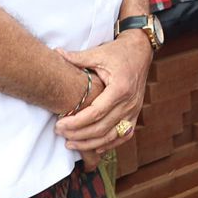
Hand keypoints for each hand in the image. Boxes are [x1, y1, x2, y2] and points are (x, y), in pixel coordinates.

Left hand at [54, 30, 152, 158]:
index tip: (59, 125)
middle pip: (102, 128)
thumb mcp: (98, 53)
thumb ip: (77, 57)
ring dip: (91, 143)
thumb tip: (56, 53)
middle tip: (59, 133)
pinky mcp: (135, 113)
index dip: (76, 122)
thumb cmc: (118, 52)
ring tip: (71, 144)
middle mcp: (129, 102)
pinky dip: (110, 144)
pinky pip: (124, 135)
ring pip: (112, 136)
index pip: (95, 113)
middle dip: (78, 135)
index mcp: (120, 88)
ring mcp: (134, 109)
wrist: (141, 51)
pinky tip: (95, 146)